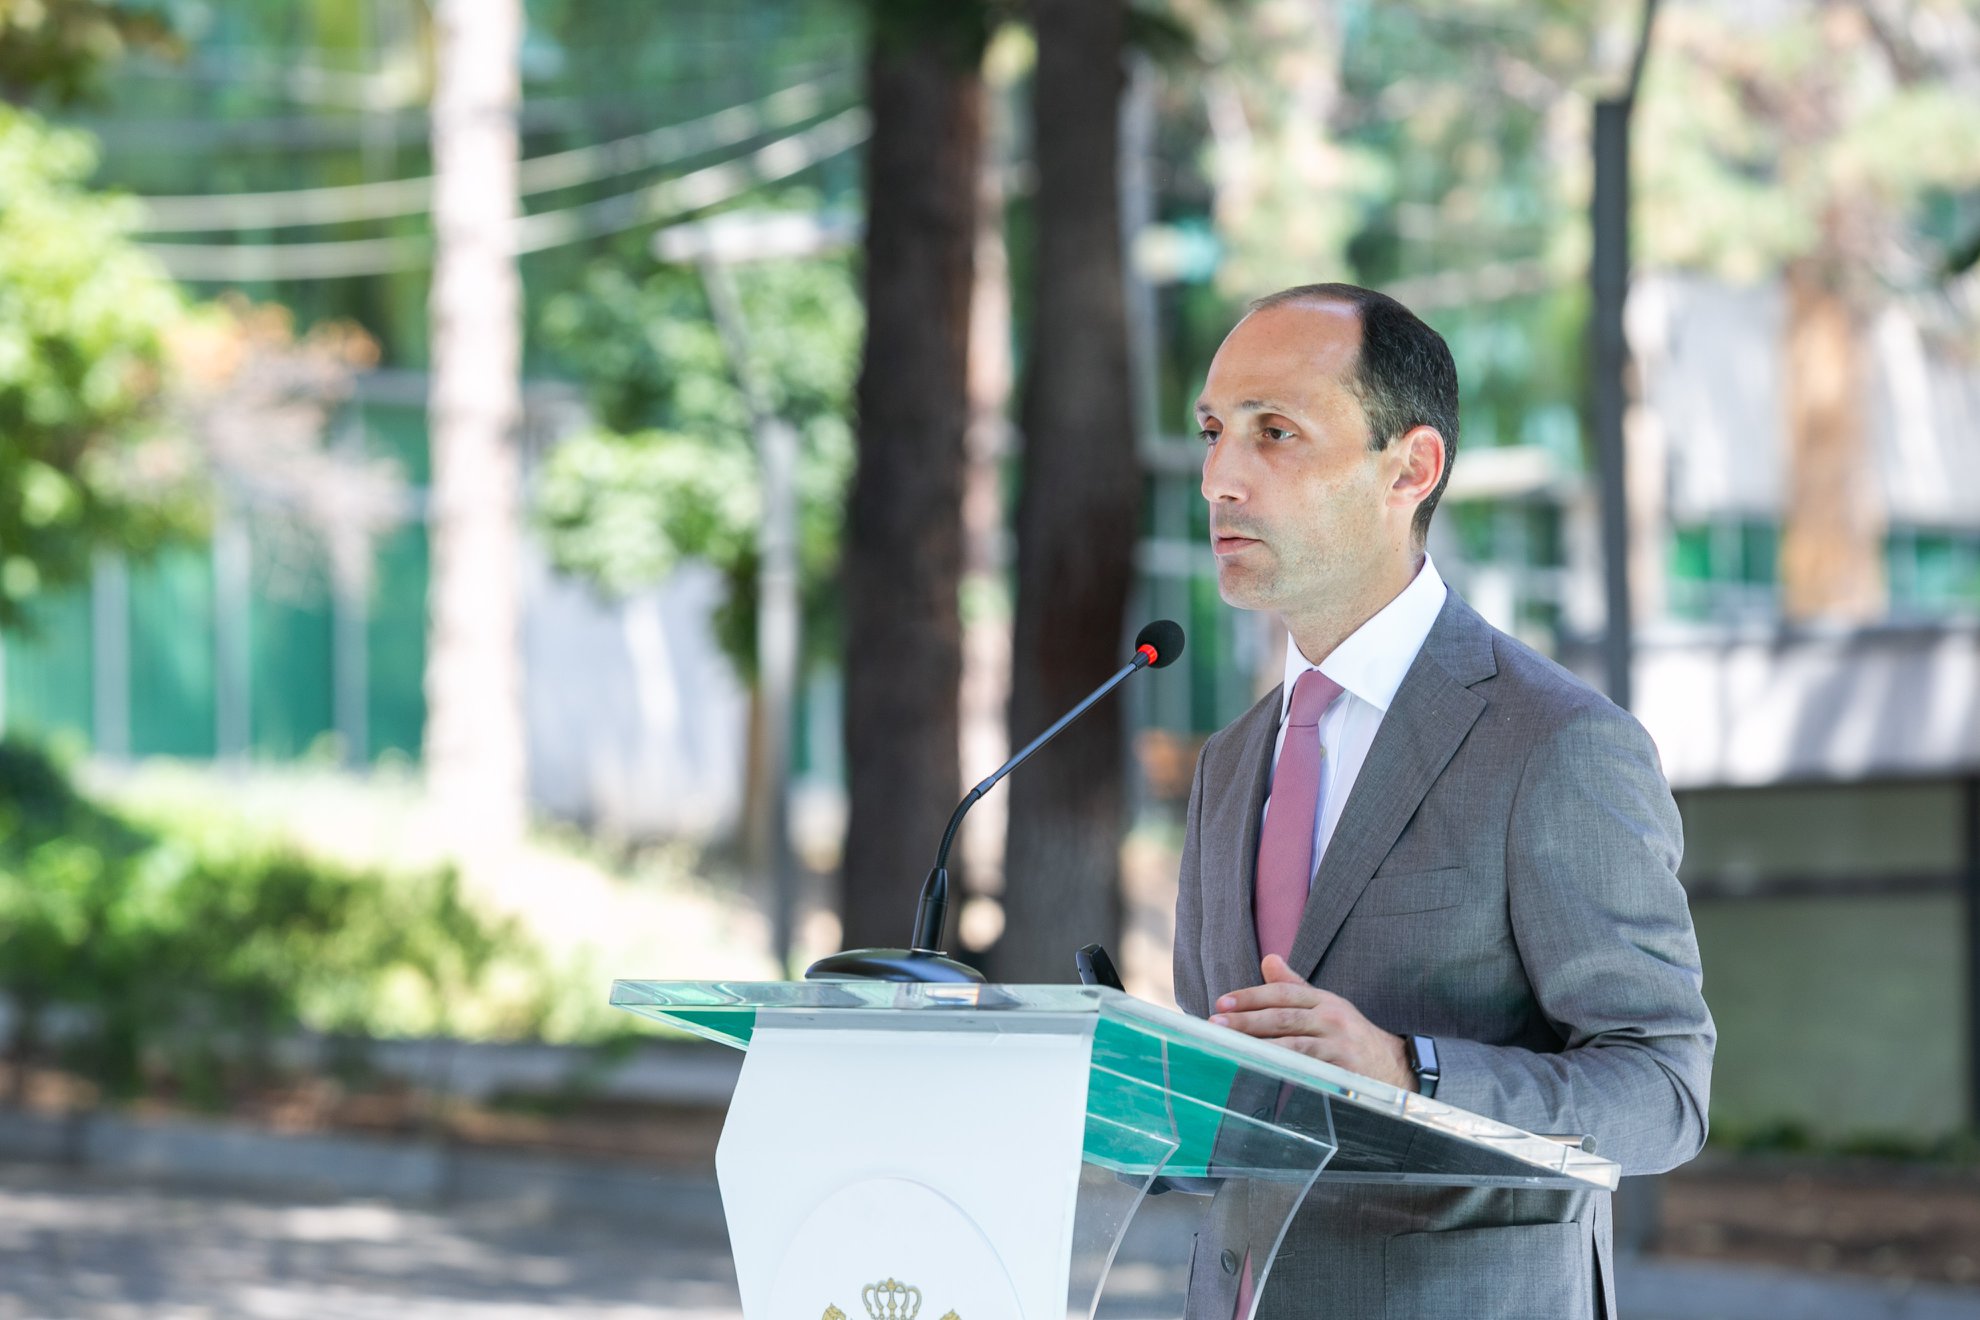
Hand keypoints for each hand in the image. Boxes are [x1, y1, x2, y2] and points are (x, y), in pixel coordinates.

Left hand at [1208, 954, 1414, 1090]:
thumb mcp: (1326, 1007)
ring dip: (1259, 1044)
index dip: (1251, 995)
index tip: (1222, 1002)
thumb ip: (1295, 986)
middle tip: (1216, 1022)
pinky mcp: (1344, 1070)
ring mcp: (1339, 1044)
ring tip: (1230, 1045)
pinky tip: (1262, 1069)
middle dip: (1247, 1019)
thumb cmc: (1351, 1036)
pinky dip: (1285, 1068)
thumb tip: (1268, 959)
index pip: (1283, 992)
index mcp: (1324, 1000)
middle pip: (1283, 1015)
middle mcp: (1332, 1017)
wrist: (1396, 1068)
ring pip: (1293, 1042)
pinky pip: (1310, 1069)